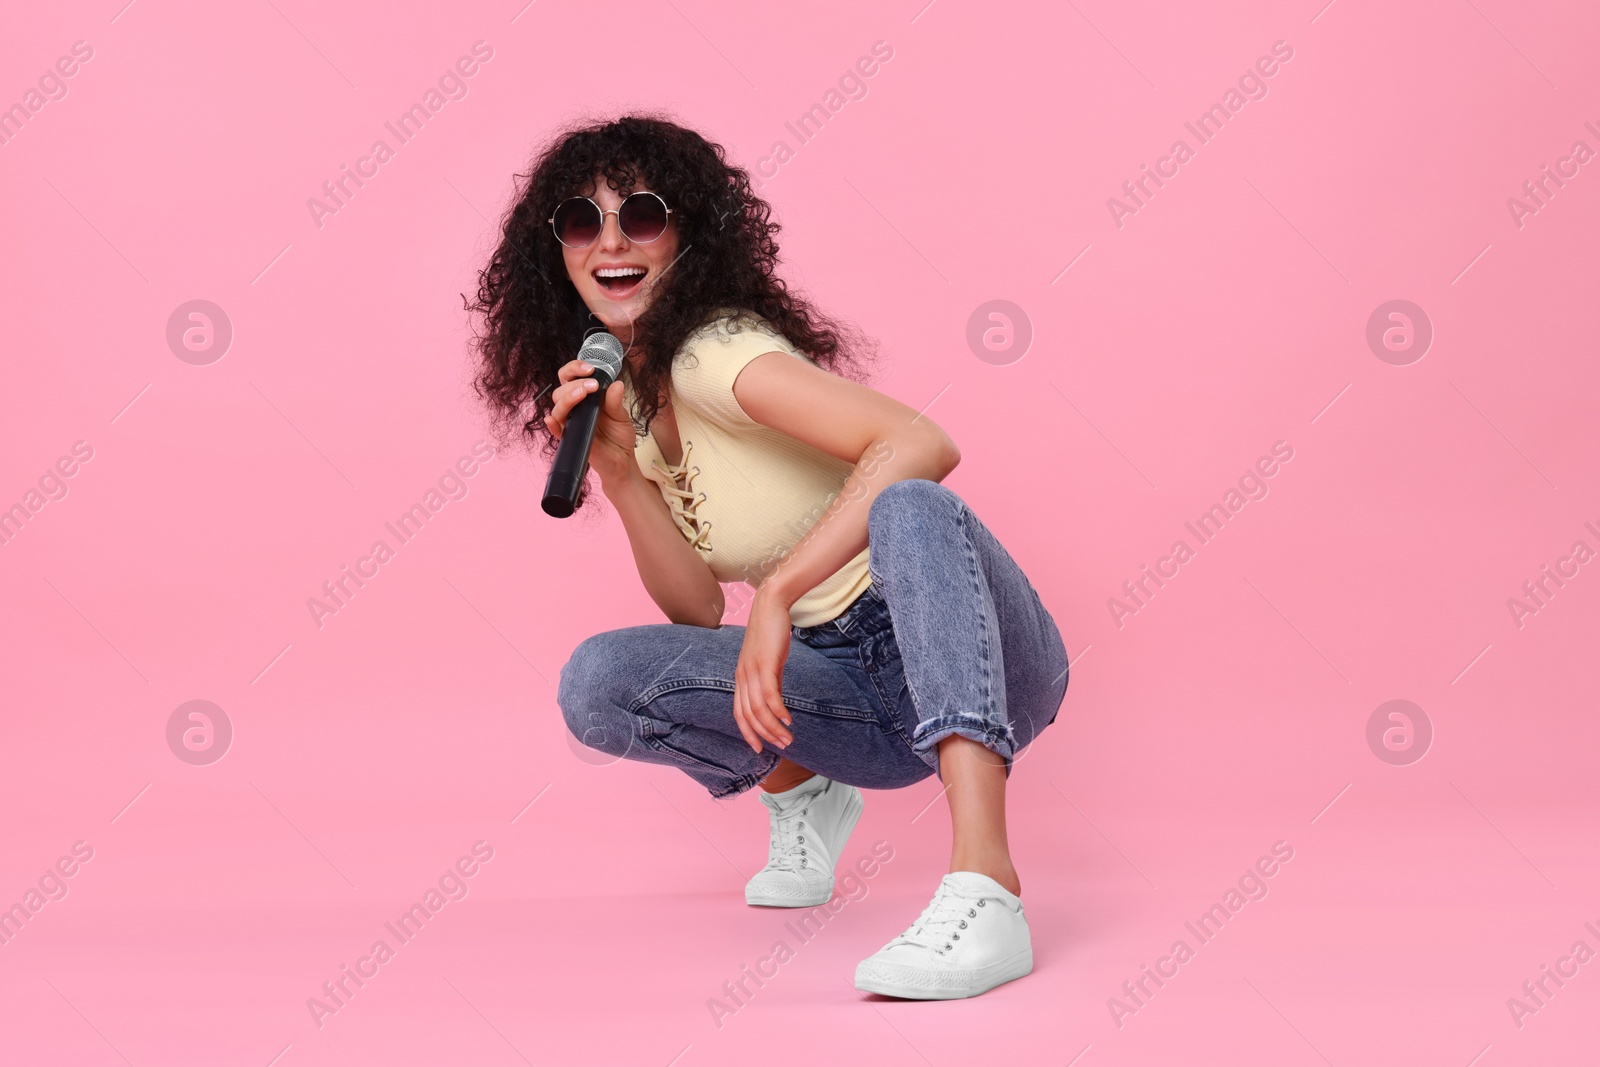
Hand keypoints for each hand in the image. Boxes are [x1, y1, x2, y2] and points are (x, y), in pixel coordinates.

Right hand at [542, 359, 636, 483]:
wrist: (622, 459)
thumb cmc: (619, 435)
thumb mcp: (621, 415)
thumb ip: (615, 401)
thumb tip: (616, 384)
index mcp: (585, 397)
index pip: (569, 377)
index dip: (574, 369)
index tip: (590, 369)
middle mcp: (575, 408)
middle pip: (560, 390)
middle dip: (574, 383)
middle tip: (593, 385)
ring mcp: (571, 423)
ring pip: (557, 407)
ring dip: (568, 398)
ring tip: (584, 393)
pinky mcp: (571, 438)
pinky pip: (556, 430)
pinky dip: (552, 425)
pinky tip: (553, 420)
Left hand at [733, 589, 794, 752]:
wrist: (770, 604)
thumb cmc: (771, 632)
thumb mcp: (770, 661)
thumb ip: (771, 681)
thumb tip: (776, 702)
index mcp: (741, 677)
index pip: (739, 713)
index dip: (747, 733)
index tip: (759, 748)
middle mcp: (742, 676)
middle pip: (748, 716)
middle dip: (764, 735)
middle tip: (782, 746)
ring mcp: (752, 671)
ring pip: (759, 710)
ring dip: (773, 728)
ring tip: (788, 738)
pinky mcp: (765, 664)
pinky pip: (770, 695)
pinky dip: (778, 711)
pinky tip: (788, 720)